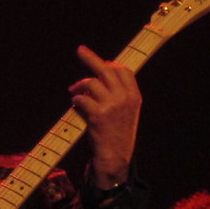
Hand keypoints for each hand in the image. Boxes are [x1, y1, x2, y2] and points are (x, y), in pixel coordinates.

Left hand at [69, 45, 141, 188]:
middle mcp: (125, 98)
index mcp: (135, 97)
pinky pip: (81, 98)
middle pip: (106, 70)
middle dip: (91, 58)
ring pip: (91, 83)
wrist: (115, 158)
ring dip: (79, 86)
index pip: (124, 70)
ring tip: (74, 92)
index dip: (110, 64)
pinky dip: (75, 101)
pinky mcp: (98, 114)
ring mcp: (112, 105)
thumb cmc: (117, 136)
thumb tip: (100, 76)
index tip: (101, 62)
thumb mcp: (127, 113)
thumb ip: (119, 95)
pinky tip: (75, 106)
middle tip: (80, 50)